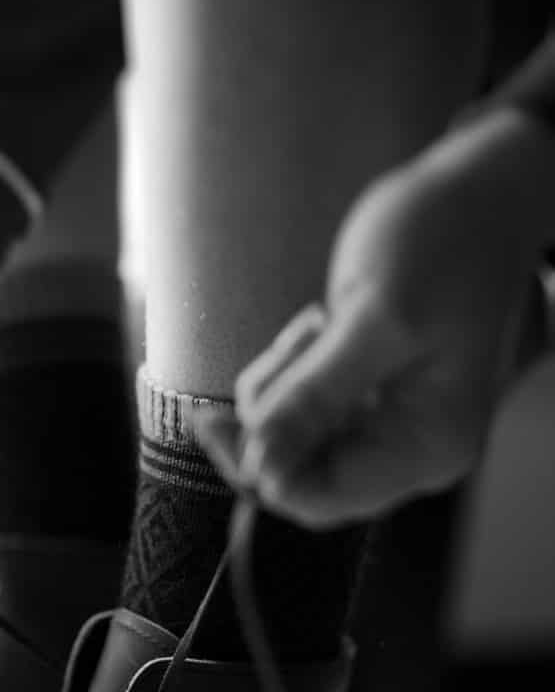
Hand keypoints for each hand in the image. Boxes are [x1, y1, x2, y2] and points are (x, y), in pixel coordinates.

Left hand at [210, 110, 554, 525]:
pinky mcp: (372, 394)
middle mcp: (415, 449)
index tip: (210, 418)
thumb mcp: (373, 320)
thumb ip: (314, 401)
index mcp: (429, 445)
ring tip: (322, 321)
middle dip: (273, 416)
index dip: (255, 469)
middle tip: (297, 341)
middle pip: (302, 473)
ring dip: (284, 382)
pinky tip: (325, 323)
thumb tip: (259, 471)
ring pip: (295, 437)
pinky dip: (295, 369)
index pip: (318, 499)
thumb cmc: (445, 243)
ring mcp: (393, 422)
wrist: (482, 192)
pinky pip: (306, 406)